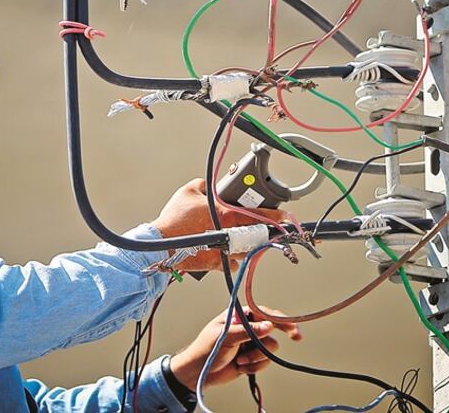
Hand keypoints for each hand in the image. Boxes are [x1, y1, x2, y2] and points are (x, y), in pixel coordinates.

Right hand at [151, 178, 288, 271]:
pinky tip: (227, 251)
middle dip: (264, 232)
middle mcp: (229, 234)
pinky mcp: (216, 263)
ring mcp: (224, 251)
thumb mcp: (189, 191)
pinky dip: (232, 257)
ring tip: (245, 238)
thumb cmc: (174, 220)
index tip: (287, 216)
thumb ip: (205, 184)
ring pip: (247, 249)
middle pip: (257, 235)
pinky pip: (232, 261)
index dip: (276, 215)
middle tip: (270, 229)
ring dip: (248, 244)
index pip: (258, 215)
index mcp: (226, 215)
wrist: (161, 245)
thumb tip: (210, 184)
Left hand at [169, 306, 302, 390]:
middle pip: (273, 328)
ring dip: (256, 357)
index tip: (291, 326)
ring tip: (240, 360)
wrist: (198, 373)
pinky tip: (240, 367)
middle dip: (284, 332)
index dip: (280, 318)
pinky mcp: (252, 358)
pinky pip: (265, 361)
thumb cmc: (204, 349)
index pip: (264, 312)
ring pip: (270, 347)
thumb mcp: (224, 337)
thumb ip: (247, 331)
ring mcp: (251, 343)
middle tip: (296, 336)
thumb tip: (268, 326)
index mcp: (239, 316)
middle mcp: (248, 328)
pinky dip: (254, 366)